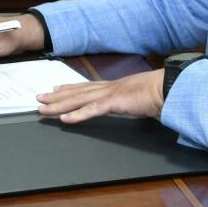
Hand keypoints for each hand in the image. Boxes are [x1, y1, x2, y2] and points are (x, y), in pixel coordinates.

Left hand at [34, 69, 163, 123]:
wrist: (167, 88)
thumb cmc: (157, 93)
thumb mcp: (137, 97)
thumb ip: (128, 101)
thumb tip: (128, 104)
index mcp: (112, 87)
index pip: (86, 87)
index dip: (69, 87)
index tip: (55, 88)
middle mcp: (107, 88)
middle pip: (76, 93)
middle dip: (56, 96)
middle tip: (39, 98)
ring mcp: (108, 95)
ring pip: (78, 101)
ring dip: (59, 105)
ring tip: (43, 108)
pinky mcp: (114, 103)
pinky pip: (91, 111)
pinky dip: (77, 115)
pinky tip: (64, 119)